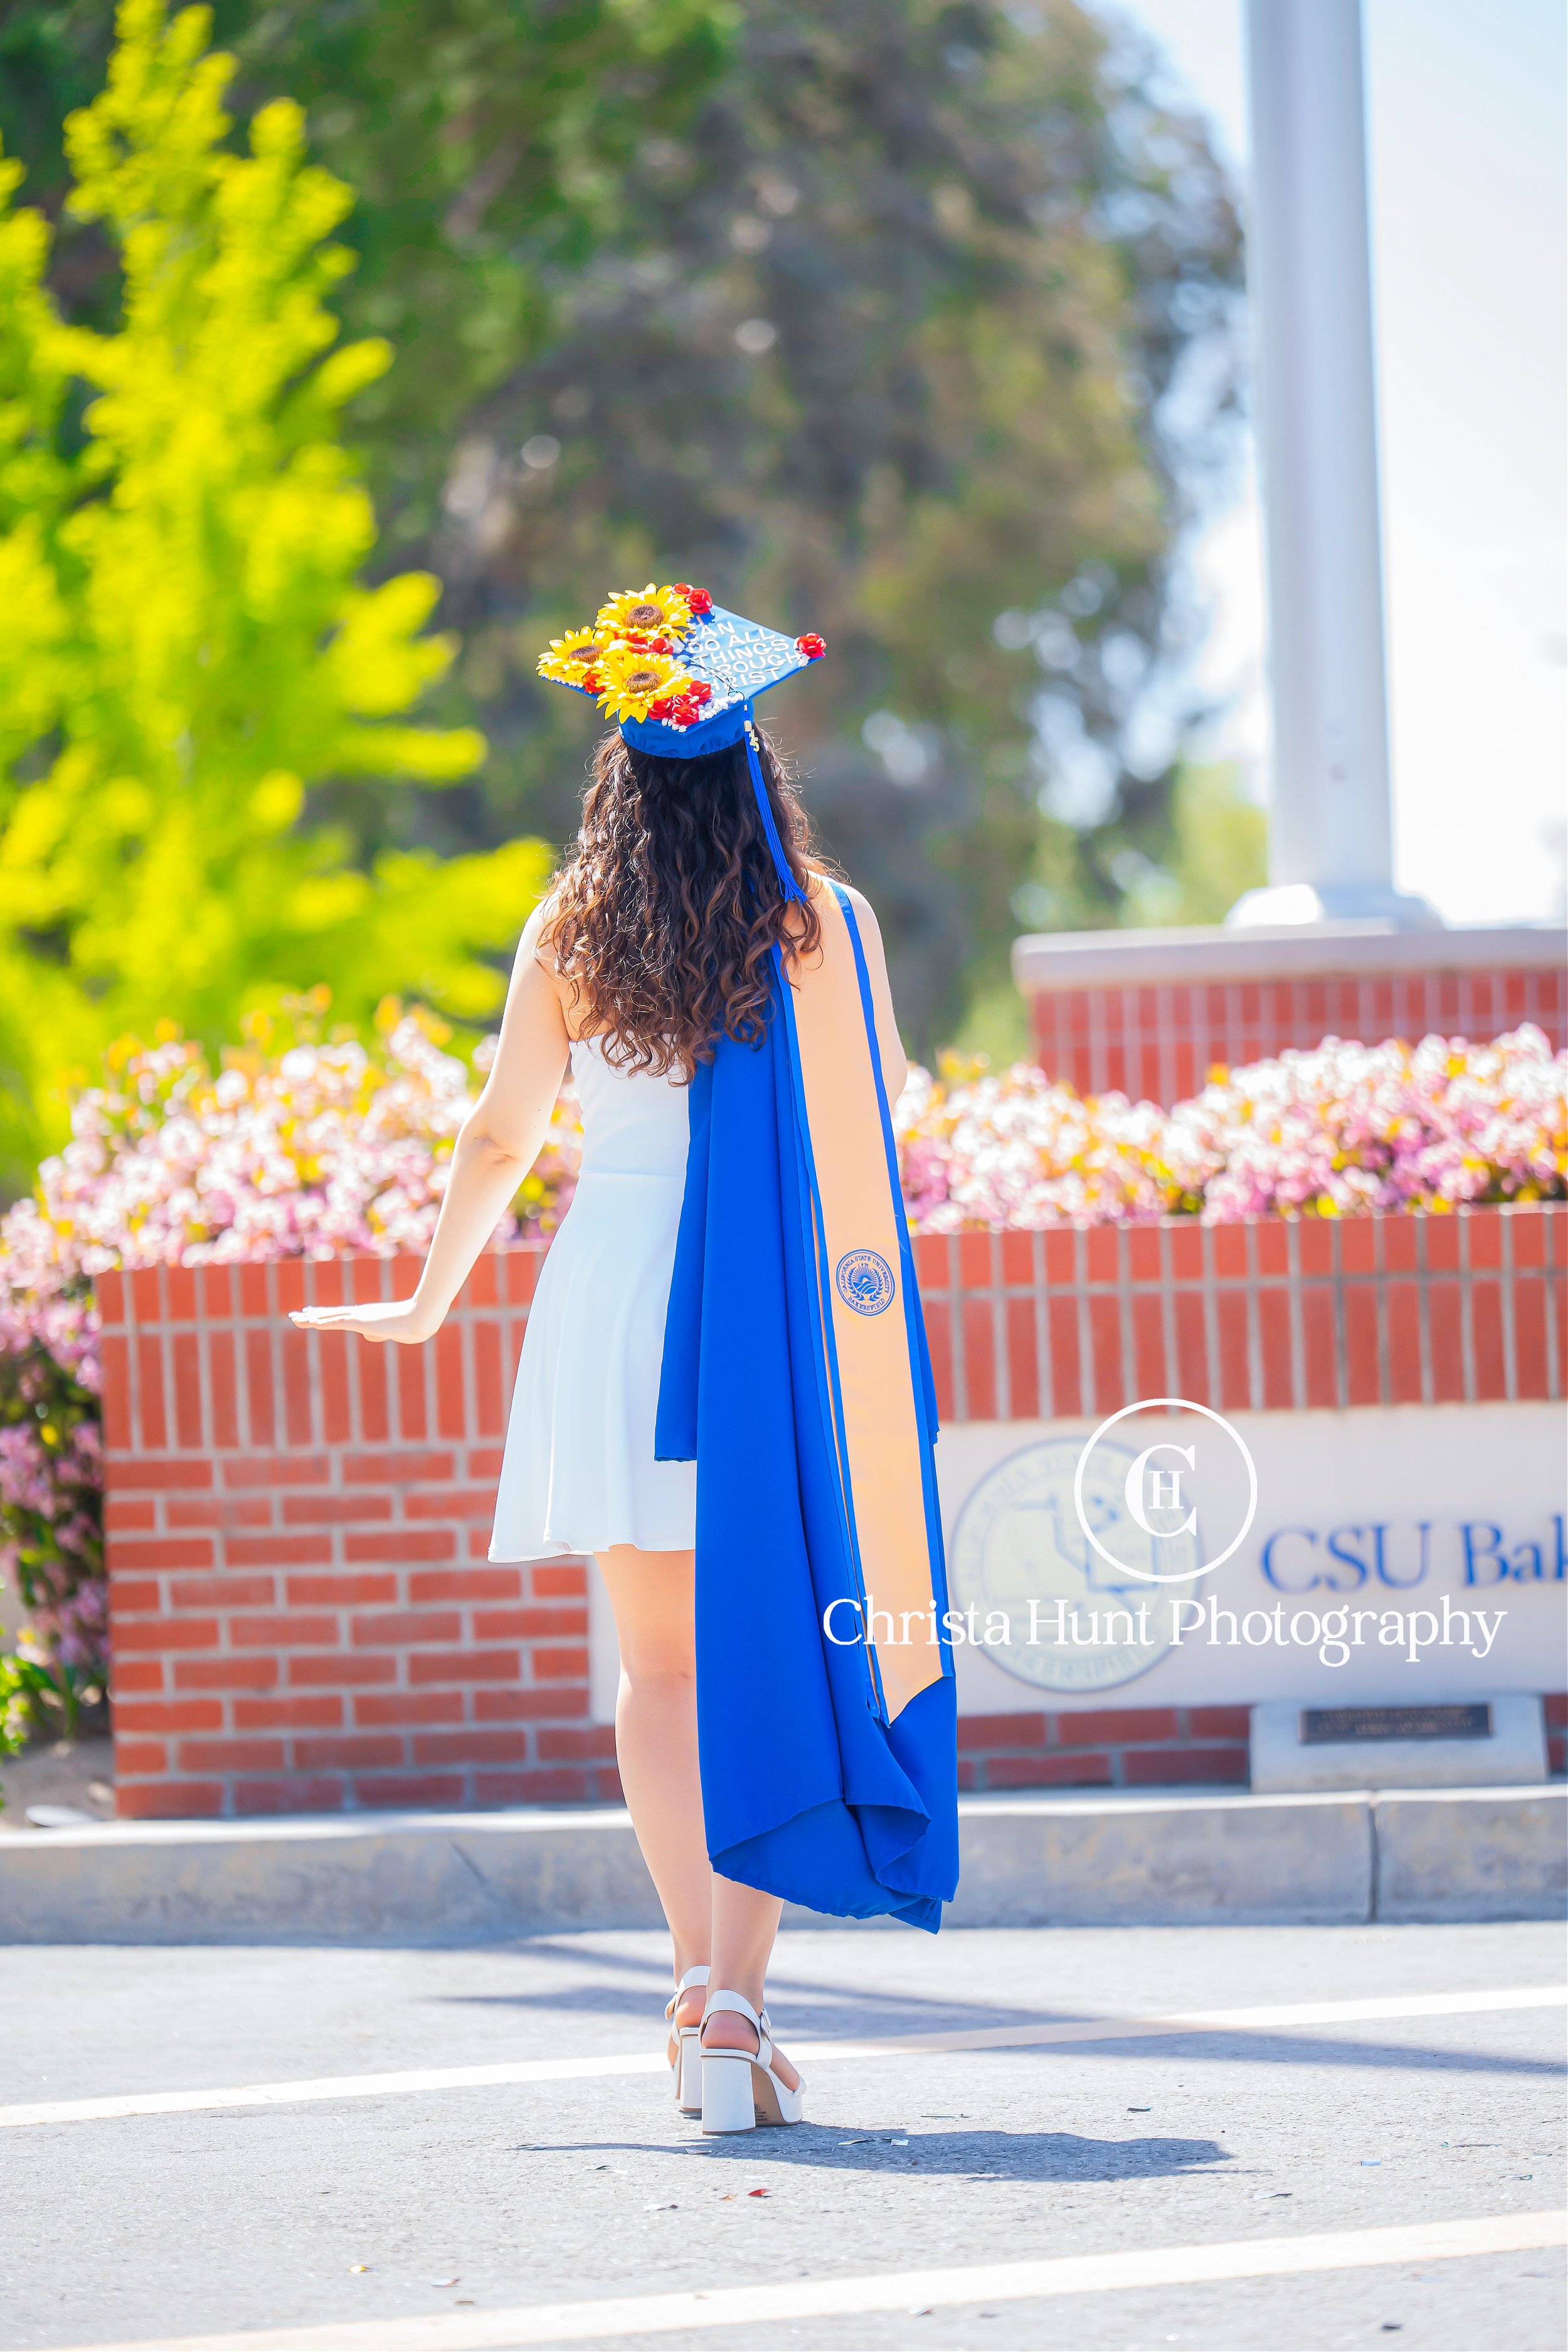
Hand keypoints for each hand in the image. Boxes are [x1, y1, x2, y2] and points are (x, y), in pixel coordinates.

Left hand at [289, 1299, 439, 1344]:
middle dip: (310, 1316)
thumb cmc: (410, 1326)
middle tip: (293, 1315)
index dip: (323, 1315)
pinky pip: (338, 1322)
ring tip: (295, 1318)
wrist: (420, 1319)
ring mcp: (360, 1318)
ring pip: (330, 1318)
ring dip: (311, 1319)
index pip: (339, 1316)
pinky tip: (311, 1322)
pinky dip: (324, 1322)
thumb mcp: (391, 1333)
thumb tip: (368, 1335)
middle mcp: (359, 1315)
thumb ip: (378, 1333)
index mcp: (366, 1317)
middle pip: (329, 1315)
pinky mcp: (362, 1322)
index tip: (309, 1313)